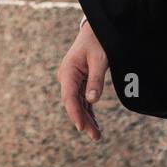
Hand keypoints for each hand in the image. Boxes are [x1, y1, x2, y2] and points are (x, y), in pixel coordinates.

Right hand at [57, 16, 106, 140]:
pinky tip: (94, 123)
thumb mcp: (99, 59)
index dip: (75, 114)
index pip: (70, 98)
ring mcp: (72, 80)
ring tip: (97, 135)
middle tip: (96, 137)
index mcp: (68, 72)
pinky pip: (82, 100)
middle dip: (83, 121)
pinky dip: (88, 111)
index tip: (81, 128)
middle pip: (73, 104)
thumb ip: (96, 79)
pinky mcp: (79, 81)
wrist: (95, 30)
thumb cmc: (97, 42)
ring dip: (87, 119)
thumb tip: (92, 101)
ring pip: (78, 104)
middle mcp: (67, 78)